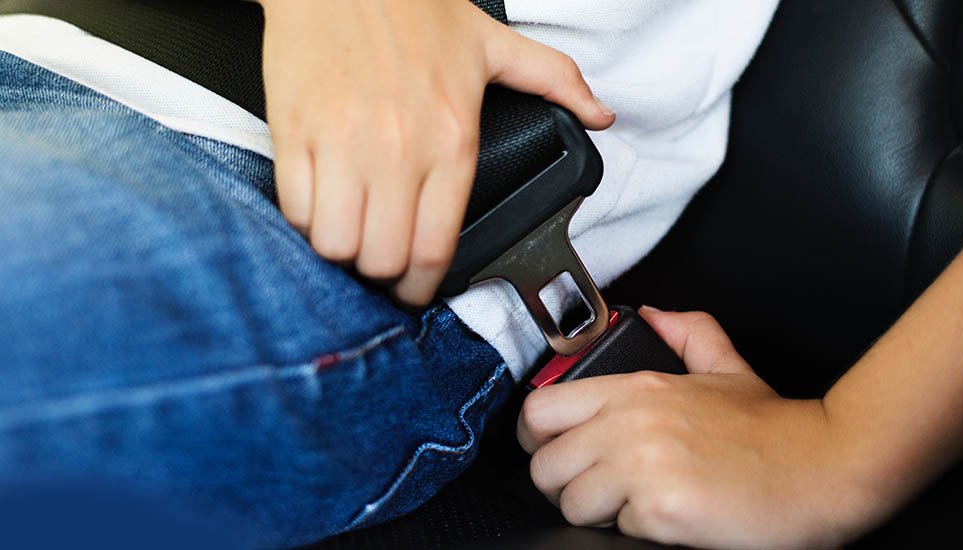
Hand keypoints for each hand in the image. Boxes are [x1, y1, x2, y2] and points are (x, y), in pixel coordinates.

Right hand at [259, 0, 614, 305]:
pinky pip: (296, 208)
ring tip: (349, 230)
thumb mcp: (493, 43)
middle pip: (384, 259)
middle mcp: (399, 150)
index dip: (422, 286)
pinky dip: (305, 217)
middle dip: (382, 272)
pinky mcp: (296, 133)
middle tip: (381, 258)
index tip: (414, 290)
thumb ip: (554, 80)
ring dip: (342, 248)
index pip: (436, 248)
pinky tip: (319, 200)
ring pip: (336, 244)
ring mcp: (343, 143)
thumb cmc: (409, 7)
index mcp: (451, 138)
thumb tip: (600, 114)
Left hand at [517, 308, 877, 547]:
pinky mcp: (660, 511)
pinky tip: (668, 518)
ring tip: (636, 504)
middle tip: (598, 487)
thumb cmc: (774, 430)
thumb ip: (687, 333)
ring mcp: (642, 467)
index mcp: (635, 389)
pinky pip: (612, 532)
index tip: (553, 450)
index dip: (536, 437)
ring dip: (597, 512)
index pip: (539, 410)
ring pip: (570, 503)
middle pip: (543, 465)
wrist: (825, 468)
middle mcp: (629, 423)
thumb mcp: (727, 367)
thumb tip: (653, 314)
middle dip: (564, 483)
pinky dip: (636, 532)